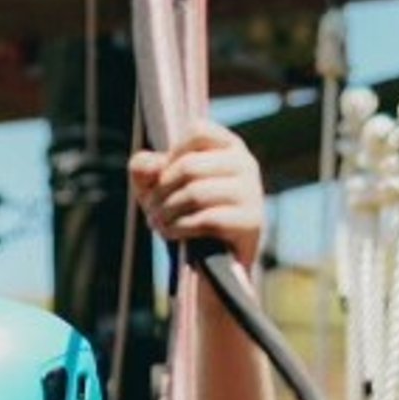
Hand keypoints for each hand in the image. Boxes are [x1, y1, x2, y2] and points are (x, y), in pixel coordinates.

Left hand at [130, 120, 265, 273]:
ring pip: (196, 192)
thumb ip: (147, 169)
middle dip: (161, 191)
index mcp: (229, 147)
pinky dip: (180, 227)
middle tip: (150, 211)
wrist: (217, 268)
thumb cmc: (189, 219)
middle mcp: (246, 164)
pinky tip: (170, 234)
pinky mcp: (251, 222)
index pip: (197, 131)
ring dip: (166, 211)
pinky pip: (207, 219)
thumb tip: (146, 165)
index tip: (162, 180)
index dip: (171, 155)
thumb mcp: (162, 190)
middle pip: (190, 165)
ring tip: (157, 223)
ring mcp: (251, 192)